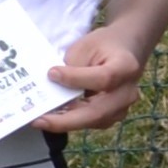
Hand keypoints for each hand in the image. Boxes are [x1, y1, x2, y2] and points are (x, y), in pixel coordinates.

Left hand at [33, 27, 154, 135]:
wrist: (126, 49)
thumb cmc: (104, 45)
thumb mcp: (86, 46)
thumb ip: (72, 67)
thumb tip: (52, 86)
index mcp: (125, 67)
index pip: (103, 78)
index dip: (76, 79)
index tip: (52, 74)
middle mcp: (127, 92)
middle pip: (98, 112)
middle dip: (66, 120)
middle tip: (40, 121)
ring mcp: (123, 107)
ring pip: (93, 121)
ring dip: (66, 122)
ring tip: (42, 120)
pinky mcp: (114, 115)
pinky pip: (92, 122)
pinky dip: (72, 121)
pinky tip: (54, 117)